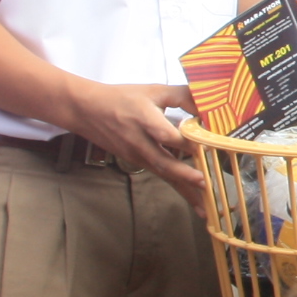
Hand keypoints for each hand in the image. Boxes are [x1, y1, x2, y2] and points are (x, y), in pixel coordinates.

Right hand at [66, 80, 208, 211]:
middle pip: (163, 161)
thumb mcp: (153, 90)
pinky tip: (194, 198)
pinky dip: (178, 187)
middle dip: (184, 175)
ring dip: (184, 190)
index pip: (166, 134)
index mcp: (144, 119)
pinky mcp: (136, 162)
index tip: (207, 148)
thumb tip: (209, 102)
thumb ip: (183, 95)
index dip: (186, 142)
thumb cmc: (122, 98)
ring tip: (204, 205)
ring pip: (163, 174)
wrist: (87, 110)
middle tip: (204, 184)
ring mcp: (137, 155)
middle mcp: (140, 141)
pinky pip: (160, 175)